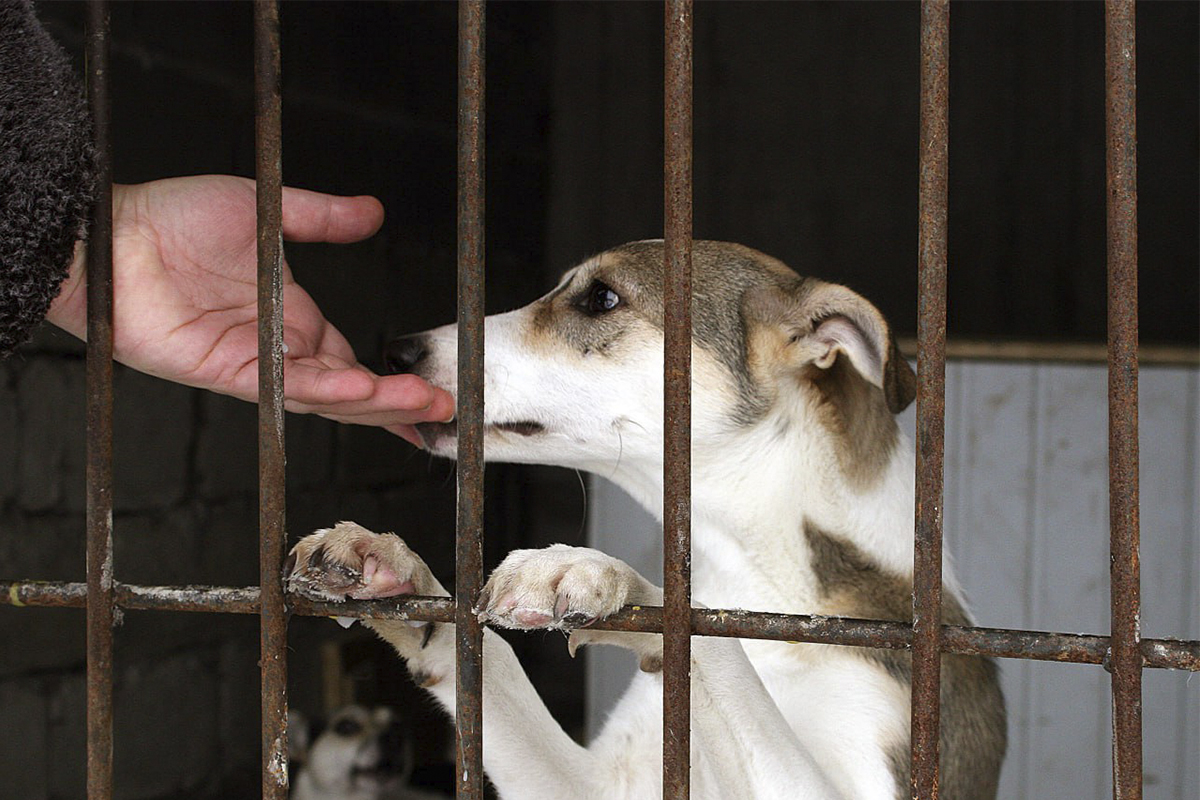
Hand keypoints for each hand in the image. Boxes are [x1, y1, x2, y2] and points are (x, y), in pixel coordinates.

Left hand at [47, 175, 452, 444]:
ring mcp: (259, 366)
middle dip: (401, 403)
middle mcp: (283, 350)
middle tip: (450, 409)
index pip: (355, 362)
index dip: (395, 381)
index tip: (437, 389)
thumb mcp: (269, 212)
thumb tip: (374, 211)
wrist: (110, 234)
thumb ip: (323, 218)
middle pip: (353, 391)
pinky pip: (286, 388)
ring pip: (329, 399)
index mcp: (295, 321)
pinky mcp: (230, 373)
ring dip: (378, 404)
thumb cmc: (171, 220)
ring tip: (425, 406)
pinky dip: (328, 391)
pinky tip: (363, 391)